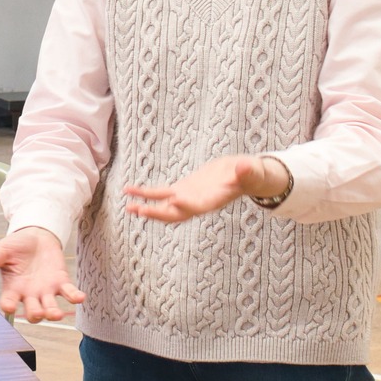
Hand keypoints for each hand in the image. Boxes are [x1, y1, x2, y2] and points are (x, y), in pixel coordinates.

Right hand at [0, 227, 83, 322]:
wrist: (36, 237)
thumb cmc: (17, 246)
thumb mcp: (4, 248)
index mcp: (13, 288)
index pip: (8, 302)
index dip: (8, 307)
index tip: (9, 307)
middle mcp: (29, 294)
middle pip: (32, 312)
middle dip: (35, 315)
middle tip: (37, 313)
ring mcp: (46, 291)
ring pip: (50, 308)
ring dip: (53, 313)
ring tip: (56, 314)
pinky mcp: (61, 283)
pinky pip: (69, 293)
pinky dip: (75, 297)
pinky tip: (80, 298)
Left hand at [123, 155, 285, 223]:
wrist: (244, 173)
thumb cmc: (251, 173)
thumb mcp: (251, 170)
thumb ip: (247, 171)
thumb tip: (244, 166)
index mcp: (214, 200)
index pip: (199, 206)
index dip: (186, 206)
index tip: (173, 202)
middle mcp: (198, 203)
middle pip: (176, 213)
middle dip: (159, 213)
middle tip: (140, 210)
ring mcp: (188, 197)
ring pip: (164, 206)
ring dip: (147, 206)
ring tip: (129, 206)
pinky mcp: (183, 189)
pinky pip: (160, 193)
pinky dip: (146, 193)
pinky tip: (130, 190)